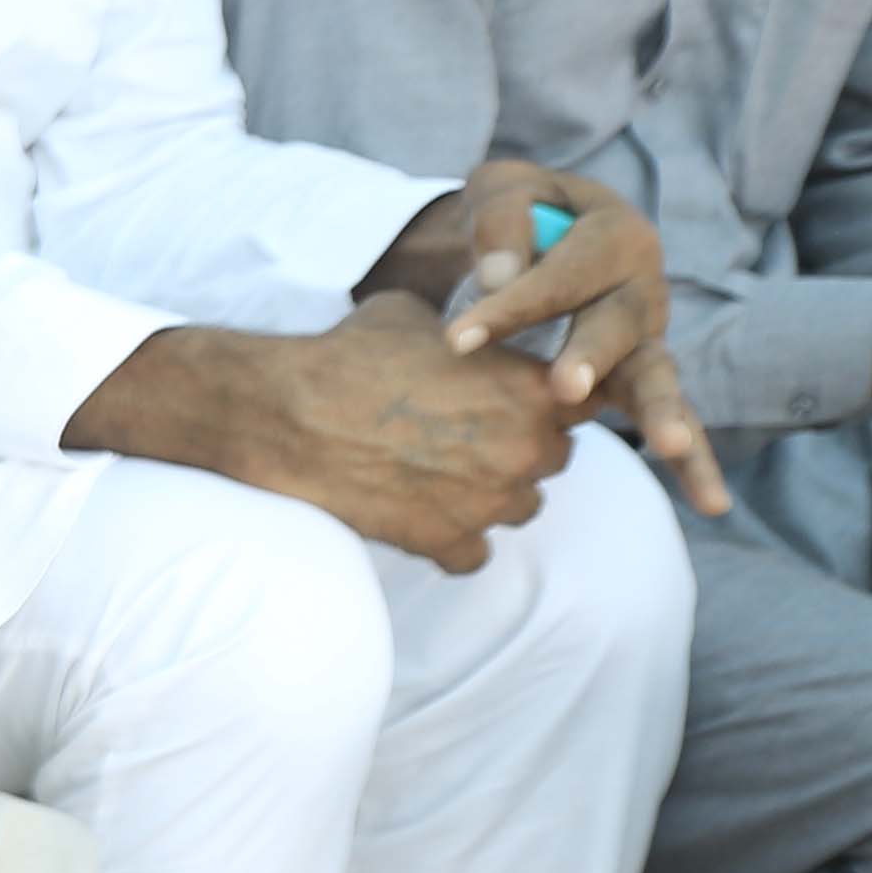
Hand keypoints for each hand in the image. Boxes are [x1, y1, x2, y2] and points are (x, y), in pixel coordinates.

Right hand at [71, 290, 572, 568]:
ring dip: (491, 495)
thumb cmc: (346, 356)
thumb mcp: (413, 317)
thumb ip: (465, 333)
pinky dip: (453, 541)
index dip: (553, 397)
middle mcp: (523, 448)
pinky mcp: (447, 541)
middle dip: (521, 446)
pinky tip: (421, 515)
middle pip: (556, 457)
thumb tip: (466, 333)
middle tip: (471, 436)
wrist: (285, 413)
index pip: (587, 399)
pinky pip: (474, 555)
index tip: (521, 397)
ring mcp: (488, 501)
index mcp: (529, 387)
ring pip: (522, 508)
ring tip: (442, 477)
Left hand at [366, 160, 726, 512]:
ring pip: (656, 375)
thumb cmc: (518, 213)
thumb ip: (503, 217)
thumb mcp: (503, 189)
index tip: (457, 341)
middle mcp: (641, 287)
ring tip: (669, 446)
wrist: (539, 232)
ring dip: (660, 412)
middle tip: (564, 388)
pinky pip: (672, 418)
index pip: (563, 274)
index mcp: (615, 235)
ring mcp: (646, 336)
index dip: (513, 305)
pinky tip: (712, 503)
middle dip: (592, 355)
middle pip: (620, 324)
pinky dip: (695, 462)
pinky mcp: (640, 376)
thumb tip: (500, 277)